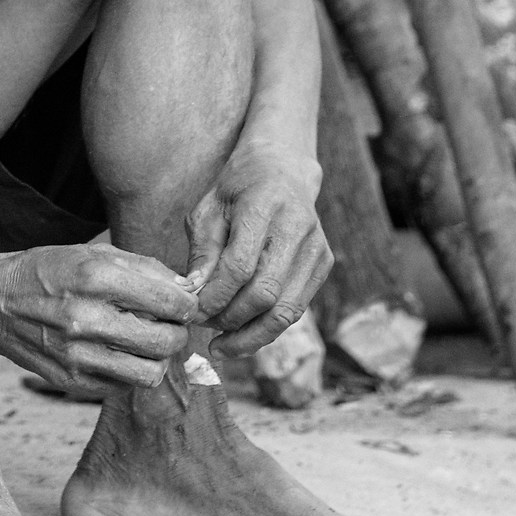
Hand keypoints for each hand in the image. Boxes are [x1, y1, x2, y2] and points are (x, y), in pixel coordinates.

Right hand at [0, 247, 196, 395]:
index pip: (169, 302)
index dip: (189, 305)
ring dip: (158, 359)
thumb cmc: (50, 271)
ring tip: (149, 343)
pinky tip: (120, 353)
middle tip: (173, 325)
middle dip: (180, 333)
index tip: (185, 304)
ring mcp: (77, 355)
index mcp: (96, 278)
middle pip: (165, 343)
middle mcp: (87, 319)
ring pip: (149, 374)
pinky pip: (123, 387)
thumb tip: (188, 289)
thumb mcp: (95, 252)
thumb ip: (145, 269)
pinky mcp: (70, 381)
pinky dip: (131, 372)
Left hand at [185, 139, 331, 358]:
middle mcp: (298, 227)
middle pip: (265, 293)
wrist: (283, 169)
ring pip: (285, 311)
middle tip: (203, 326)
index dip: (214, 297)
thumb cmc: (239, 190)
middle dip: (229, 319)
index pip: (240, 266)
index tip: (192, 311)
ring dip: (249, 336)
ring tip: (221, 345)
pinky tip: (242, 335)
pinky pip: (295, 310)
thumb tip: (193, 295)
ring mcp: (316, 247)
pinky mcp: (323, 264)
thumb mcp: (209, 210)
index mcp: (265, 205)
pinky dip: (267, 329)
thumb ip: (202, 253)